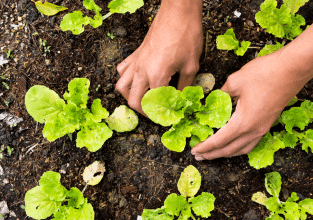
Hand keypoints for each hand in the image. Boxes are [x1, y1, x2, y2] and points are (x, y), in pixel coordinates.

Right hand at [116, 0, 202, 114]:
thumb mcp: (191, 66)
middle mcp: (142, 71)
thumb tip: (182, 100)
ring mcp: (136, 62)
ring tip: (143, 100)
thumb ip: (185, 87)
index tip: (169, 117)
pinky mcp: (136, 53)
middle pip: (133, 100)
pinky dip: (126, 79)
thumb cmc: (187, 37)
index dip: (162, 115)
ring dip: (130, 97)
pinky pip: (123, 70)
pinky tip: (138, 80)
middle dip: (143, 111)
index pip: (154, 104)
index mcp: (156, 76)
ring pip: (121, 86)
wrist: (178, 13)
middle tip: (156, 113)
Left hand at [191, 50, 308, 159]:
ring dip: (226, 153)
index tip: (194, 150)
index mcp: (243, 123)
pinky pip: (251, 143)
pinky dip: (239, 147)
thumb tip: (213, 99)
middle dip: (212, 154)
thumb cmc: (265, 73)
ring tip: (214, 153)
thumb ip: (221, 93)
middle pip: (229, 150)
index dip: (205, 147)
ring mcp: (263, 128)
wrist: (293, 69)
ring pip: (242, 149)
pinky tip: (234, 143)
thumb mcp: (235, 81)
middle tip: (198, 156)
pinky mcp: (269, 123)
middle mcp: (254, 130)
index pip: (219, 141)